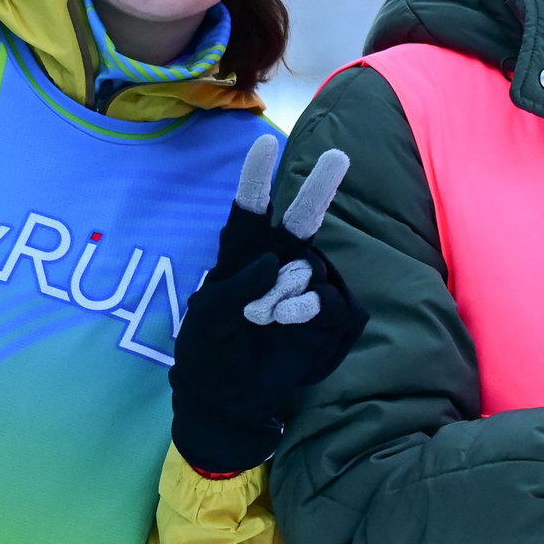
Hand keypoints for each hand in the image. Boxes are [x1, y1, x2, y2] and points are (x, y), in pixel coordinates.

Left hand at [170, 135, 366, 474]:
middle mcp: (277, 266)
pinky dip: (308, 306)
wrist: (225, 401)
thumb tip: (276, 263)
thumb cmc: (206, 352)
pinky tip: (285, 316)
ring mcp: (304, 292)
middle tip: (339, 158)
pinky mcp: (324, 323)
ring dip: (286, 288)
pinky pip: (328, 301)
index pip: (250, 212)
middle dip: (318, 190)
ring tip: (262, 316)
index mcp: (242, 256)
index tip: (265, 143)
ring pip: (310, 268)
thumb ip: (236, 284)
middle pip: (300, 222)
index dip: (257, 178)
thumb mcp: (205, 316)